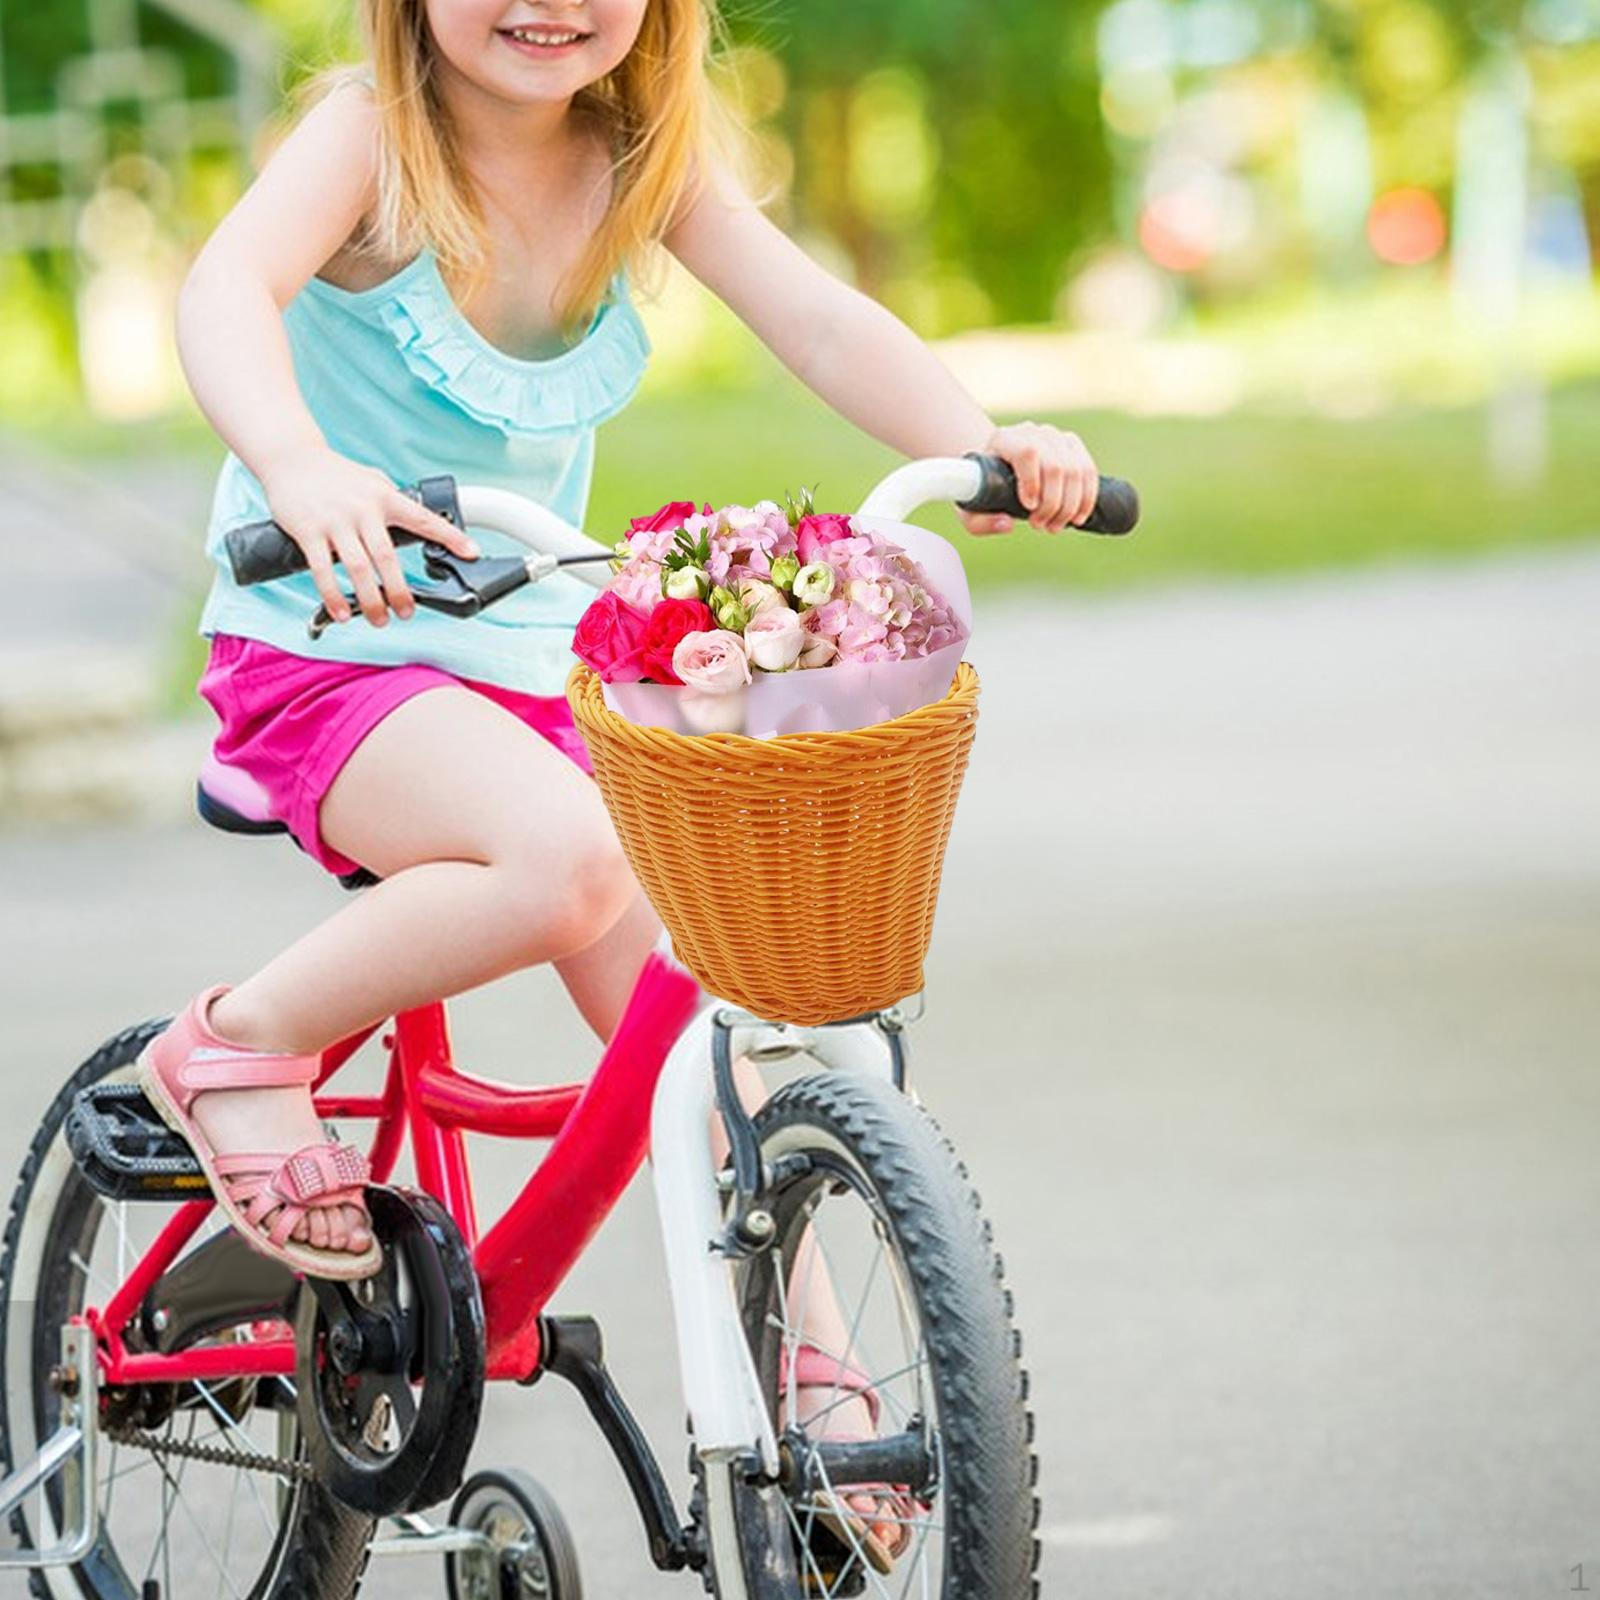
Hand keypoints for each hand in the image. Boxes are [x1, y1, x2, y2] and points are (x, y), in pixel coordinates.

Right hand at [258, 444, 478, 625]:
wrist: (291, 458)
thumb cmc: (335, 474)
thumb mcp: (372, 481)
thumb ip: (393, 502)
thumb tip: (418, 522)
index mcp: (385, 497)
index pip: (424, 519)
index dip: (450, 537)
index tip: (471, 553)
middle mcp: (362, 509)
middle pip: (387, 558)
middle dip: (399, 591)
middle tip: (407, 612)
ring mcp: (335, 520)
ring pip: (358, 568)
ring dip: (370, 600)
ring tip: (379, 619)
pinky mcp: (308, 531)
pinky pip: (322, 569)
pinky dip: (333, 595)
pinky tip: (342, 612)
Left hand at [957, 421, 1099, 536]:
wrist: (998, 468)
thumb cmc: (983, 489)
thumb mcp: (972, 507)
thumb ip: (980, 522)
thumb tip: (1007, 524)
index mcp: (1004, 439)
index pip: (1027, 452)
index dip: (1032, 482)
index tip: (1029, 508)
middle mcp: (1032, 432)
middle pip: (1055, 465)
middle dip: (1052, 504)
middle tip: (1041, 526)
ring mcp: (1055, 436)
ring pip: (1075, 470)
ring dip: (1069, 505)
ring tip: (1055, 527)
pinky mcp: (1072, 445)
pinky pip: (1088, 471)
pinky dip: (1086, 498)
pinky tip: (1077, 518)